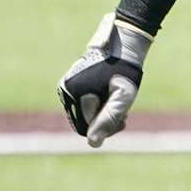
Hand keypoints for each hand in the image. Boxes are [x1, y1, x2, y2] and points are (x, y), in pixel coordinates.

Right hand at [57, 13, 152, 146]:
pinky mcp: (70, 84)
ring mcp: (66, 87)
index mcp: (75, 93)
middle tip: (124, 116)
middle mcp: (65, 91)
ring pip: (83, 115)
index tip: (123, 120)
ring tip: (120, 106)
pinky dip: (98, 106)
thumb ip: (108, 120)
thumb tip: (92, 144)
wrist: (121, 47)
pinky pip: (82, 106)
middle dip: (104, 122)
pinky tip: (111, 99)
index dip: (106, 129)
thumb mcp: (122, 98)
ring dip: (103, 115)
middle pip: (83, 123)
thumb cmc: (124, 72)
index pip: (86, 129)